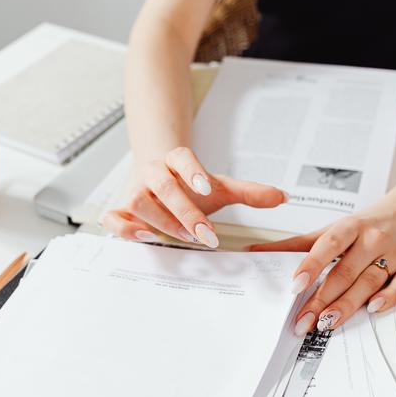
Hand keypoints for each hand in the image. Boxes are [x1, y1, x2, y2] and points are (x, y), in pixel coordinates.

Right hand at [102, 147, 286, 247]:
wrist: (157, 180)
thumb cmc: (189, 187)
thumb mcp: (220, 188)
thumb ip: (249, 193)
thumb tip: (283, 197)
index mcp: (175, 160)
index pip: (181, 157)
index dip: (192, 170)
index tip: (208, 187)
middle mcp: (152, 174)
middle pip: (161, 185)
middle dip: (183, 210)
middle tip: (205, 233)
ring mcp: (134, 192)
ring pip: (137, 200)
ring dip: (160, 220)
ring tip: (183, 237)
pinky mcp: (120, 212)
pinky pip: (112, 218)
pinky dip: (124, 229)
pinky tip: (145, 239)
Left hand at [250, 202, 395, 334]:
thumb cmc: (365, 225)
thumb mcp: (332, 229)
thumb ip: (297, 244)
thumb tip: (257, 252)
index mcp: (351, 226)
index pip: (329, 244)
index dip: (311, 265)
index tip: (296, 286)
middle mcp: (373, 239)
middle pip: (346, 271)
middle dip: (323, 298)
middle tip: (304, 320)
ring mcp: (393, 254)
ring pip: (369, 282)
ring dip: (347, 305)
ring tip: (327, 322)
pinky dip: (389, 298)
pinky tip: (372, 309)